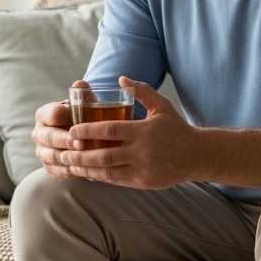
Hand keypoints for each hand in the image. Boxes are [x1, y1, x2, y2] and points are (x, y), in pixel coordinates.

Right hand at [31, 79, 89, 178]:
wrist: (82, 137)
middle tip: (81, 142)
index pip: (49, 114)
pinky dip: (69, 170)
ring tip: (83, 156)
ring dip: (67, 157)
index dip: (61, 116)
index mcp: (44, 114)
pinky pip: (57, 170)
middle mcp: (39, 133)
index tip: (75, 119)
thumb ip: (83, 94)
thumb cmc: (83, 117)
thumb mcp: (84, 104)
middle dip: (64, 140)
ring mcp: (42, 151)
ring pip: (51, 156)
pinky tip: (82, 169)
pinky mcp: (48, 167)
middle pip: (49, 137)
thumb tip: (81, 85)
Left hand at [58, 78, 197, 189]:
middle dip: (80, 155)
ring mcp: (143, 169)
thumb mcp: (161, 106)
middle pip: (105, 155)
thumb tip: (121, 78)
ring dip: (86, 169)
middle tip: (63, 152)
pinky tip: (88, 173)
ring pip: (108, 171)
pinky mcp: (144, 182)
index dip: (89, 131)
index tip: (72, 131)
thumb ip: (142, 91)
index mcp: (144, 131)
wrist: (197, 155)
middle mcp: (143, 152)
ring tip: (69, 165)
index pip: (110, 130)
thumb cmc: (176, 128)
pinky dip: (100, 177)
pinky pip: (117, 180)